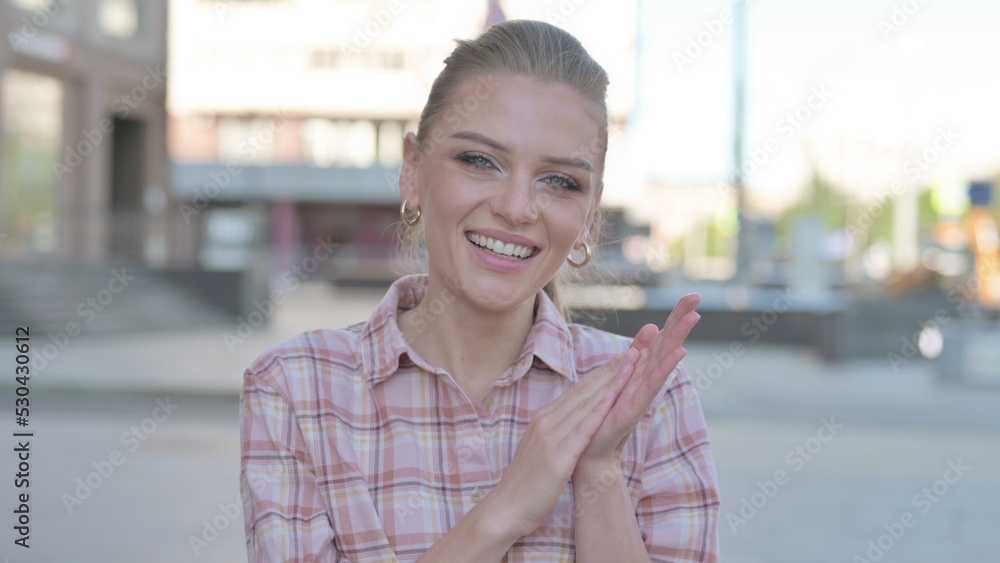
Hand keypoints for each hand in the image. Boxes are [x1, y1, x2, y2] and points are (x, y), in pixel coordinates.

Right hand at [487, 346, 641, 538]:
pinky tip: (613, 399)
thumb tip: (572, 423)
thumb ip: (556, 434)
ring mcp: (551, 438)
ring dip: (609, 384)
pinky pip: (583, 429)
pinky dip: (599, 411)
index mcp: (542, 420)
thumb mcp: (541, 450)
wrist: (507, 508)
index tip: (617, 360)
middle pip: (582, 392)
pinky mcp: (558, 457)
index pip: (575, 391)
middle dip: (608, 371)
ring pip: (585, 405)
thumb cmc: (527, 484)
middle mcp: (546, 423)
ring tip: (630, 367)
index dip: (598, 374)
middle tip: (630, 353)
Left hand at [576, 293, 700, 471]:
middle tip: (697, 296)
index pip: (661, 339)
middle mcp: (646, 380)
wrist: (590, 451)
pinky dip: (666, 368)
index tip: (692, 295)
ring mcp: (642, 393)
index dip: (675, 317)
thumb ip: (637, 353)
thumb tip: (652, 327)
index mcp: (641, 371)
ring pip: (663, 360)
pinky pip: (651, 384)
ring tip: (693, 317)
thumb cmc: (605, 414)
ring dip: (678, 337)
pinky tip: (679, 353)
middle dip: (680, 320)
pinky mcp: (634, 408)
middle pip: (666, 345)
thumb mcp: (620, 375)